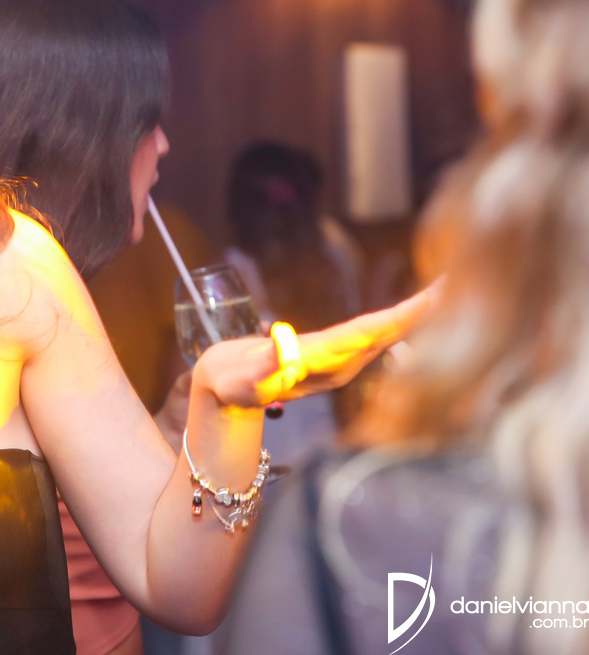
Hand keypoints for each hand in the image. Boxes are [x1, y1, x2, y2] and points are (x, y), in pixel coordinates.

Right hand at [194, 285, 436, 409]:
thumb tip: (286, 347)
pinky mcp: (331, 357)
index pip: (366, 335)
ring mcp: (336, 363)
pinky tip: (409, 312)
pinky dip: (393, 321)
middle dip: (418, 311)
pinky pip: (370, 335)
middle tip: (452, 283)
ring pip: (382, 336)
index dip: (398, 316)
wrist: (227, 395)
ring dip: (411, 316)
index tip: (429, 298)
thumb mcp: (241, 381)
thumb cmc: (231, 386)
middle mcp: (337, 365)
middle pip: (385, 335)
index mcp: (320, 364)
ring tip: (440, 292)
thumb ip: (264, 366)